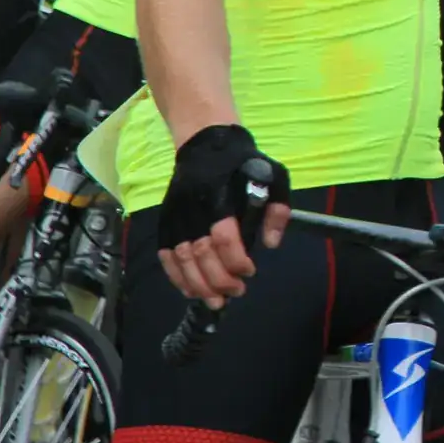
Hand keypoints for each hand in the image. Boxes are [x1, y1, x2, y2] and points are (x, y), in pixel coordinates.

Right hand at [157, 126, 291, 307]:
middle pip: (201, 252)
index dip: (235, 260)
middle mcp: (193, 206)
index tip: (249, 271)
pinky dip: (175, 275)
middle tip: (236, 292)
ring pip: (181, 257)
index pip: (224, 236)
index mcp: (220, 194)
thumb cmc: (243, 162)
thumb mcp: (273, 176)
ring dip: (197, 284)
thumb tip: (271, 245)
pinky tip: (190, 290)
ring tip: (215, 301)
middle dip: (218, 279)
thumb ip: (277, 210)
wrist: (205, 141)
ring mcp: (176, 213)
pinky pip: (165, 252)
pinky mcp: (165, 218)